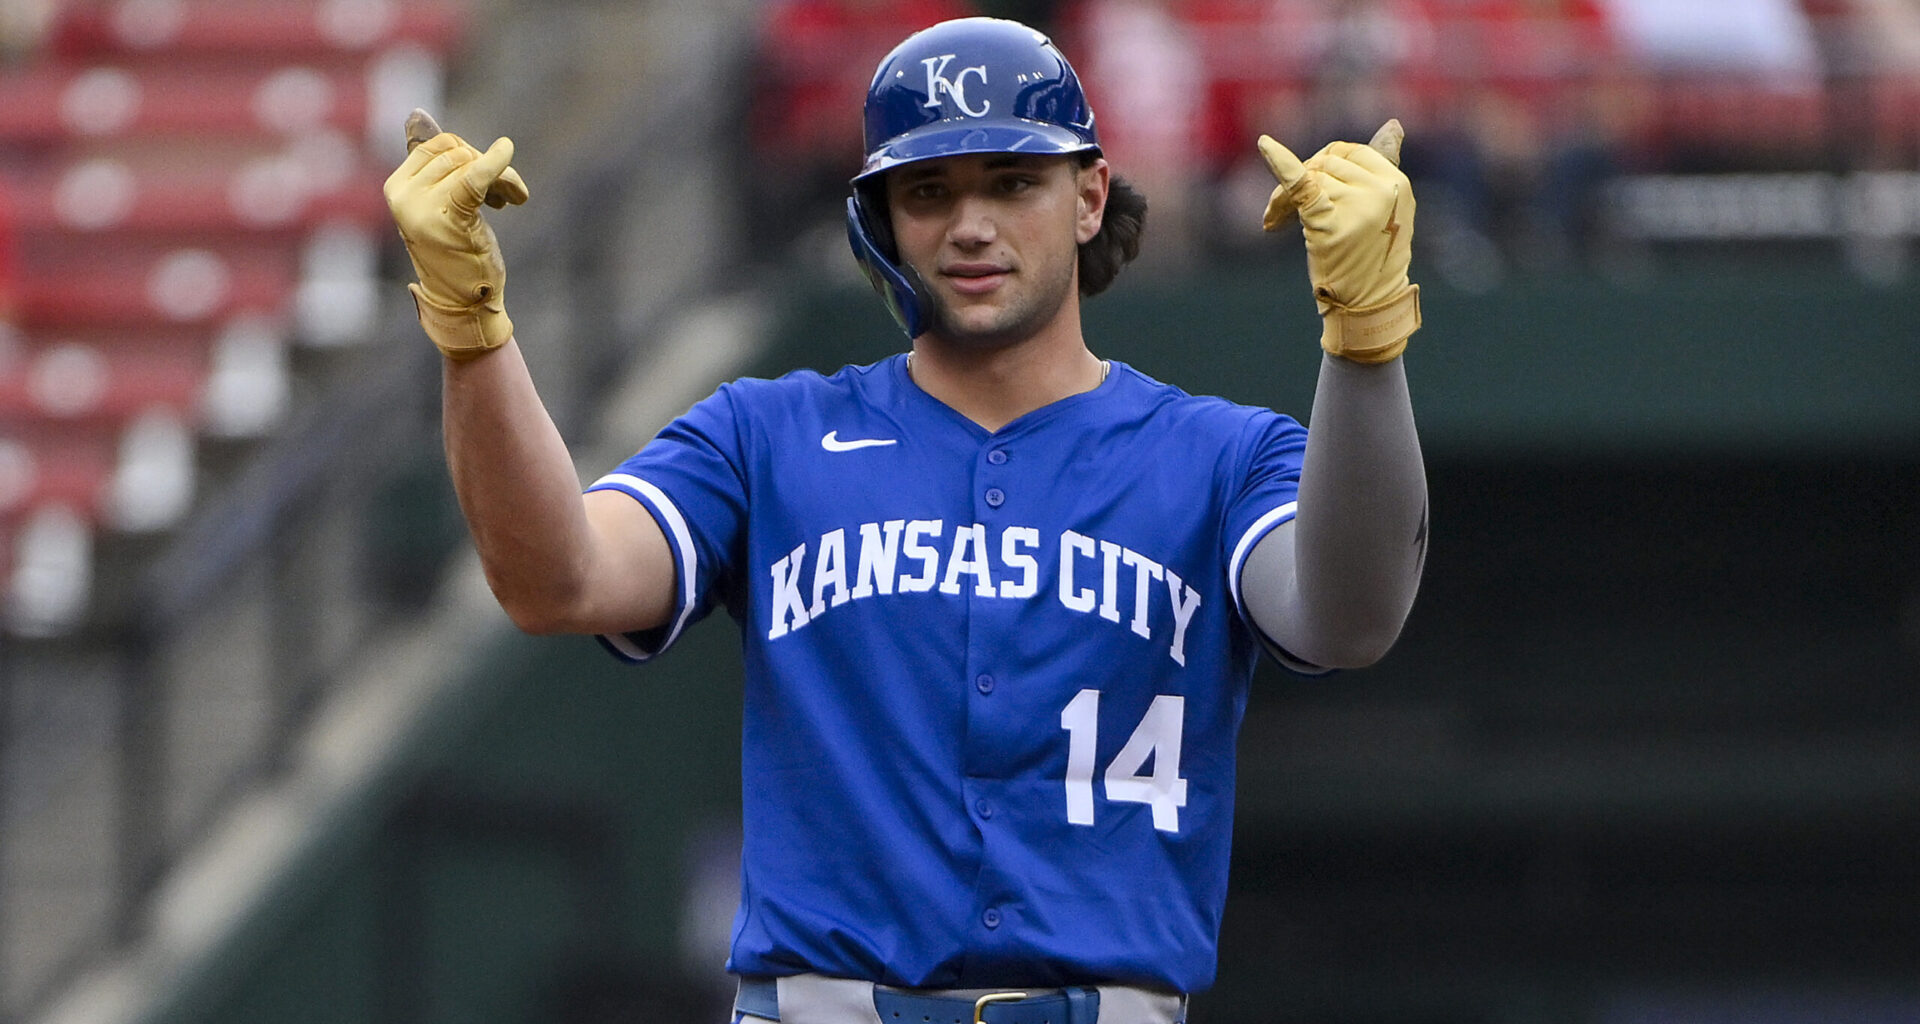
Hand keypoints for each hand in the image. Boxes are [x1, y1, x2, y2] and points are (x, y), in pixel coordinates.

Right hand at [383, 109, 528, 359]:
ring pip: (471, 163)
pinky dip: (496, 163)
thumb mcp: (440, 204)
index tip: (490, 178)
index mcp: (395, 187)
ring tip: (512, 197)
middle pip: (456, 151)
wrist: (466, 303)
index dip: (470, 154)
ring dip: (503, 177)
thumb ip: (431, 162)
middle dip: (489, 165)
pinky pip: (475, 177)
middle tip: (509, 192)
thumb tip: (416, 113)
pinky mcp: (448, 217)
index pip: (437, 145)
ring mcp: (421, 207)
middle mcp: (402, 195)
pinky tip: (506, 151)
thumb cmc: (457, 253)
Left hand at [1258, 119, 1419, 363]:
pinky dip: (1280, 164)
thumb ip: (1385, 164)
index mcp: (1396, 182)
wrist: (1366, 305)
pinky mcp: (1330, 222)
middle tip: (1281, 212)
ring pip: (1306, 177)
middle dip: (1300, 180)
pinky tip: (1265, 146)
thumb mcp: (1388, 207)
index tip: (1308, 189)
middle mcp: (1381, 190)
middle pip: (1324, 162)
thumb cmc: (1372, 256)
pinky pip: (1300, 184)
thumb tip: (1393, 123)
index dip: (1322, 165)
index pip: (1348, 152)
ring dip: (1283, 199)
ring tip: (1276, 222)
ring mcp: (1357, 205)